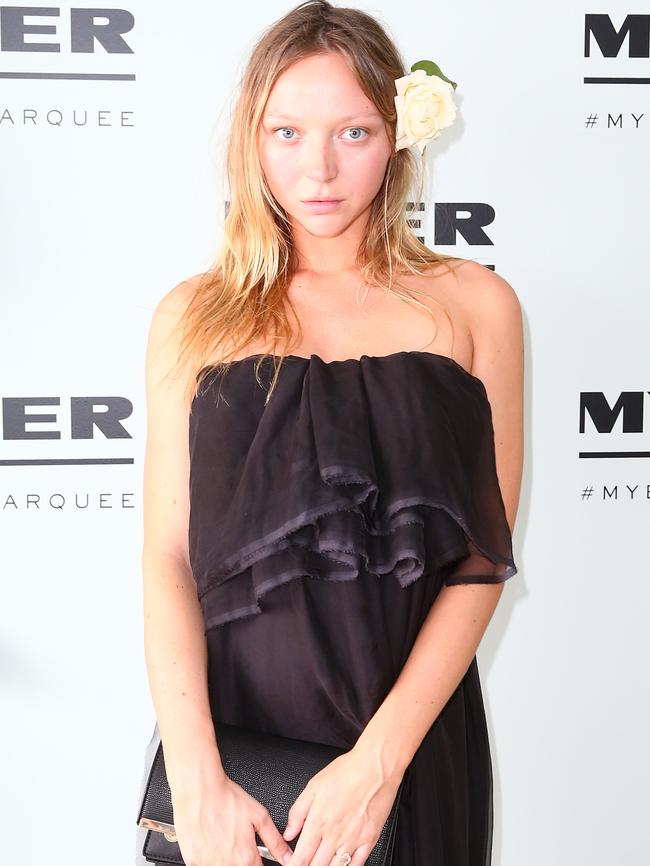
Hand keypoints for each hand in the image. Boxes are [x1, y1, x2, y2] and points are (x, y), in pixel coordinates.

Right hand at [171, 773, 293, 865]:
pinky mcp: (192, 861)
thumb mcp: (259, 816)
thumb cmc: (226, 798)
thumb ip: (275, 841)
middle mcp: (226, 865)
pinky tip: (210, 843)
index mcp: (245, 857)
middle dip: (242, 860)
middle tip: (236, 842)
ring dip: (226, 859)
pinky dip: (209, 858)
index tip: (254, 856)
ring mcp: (207, 864)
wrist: (199, 789)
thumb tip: (287, 857)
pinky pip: (204, 865)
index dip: (257, 863)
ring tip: (223, 840)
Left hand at [281, 745, 403, 865]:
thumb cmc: (347, 771)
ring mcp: (353, 840)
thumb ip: (298, 812)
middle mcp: (334, 835)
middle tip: (306, 864)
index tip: (291, 865)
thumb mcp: (314, 786)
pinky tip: (342, 865)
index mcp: (318, 821)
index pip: (301, 858)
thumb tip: (289, 832)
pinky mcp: (369, 839)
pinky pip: (357, 865)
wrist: (375, 766)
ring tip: (321, 864)